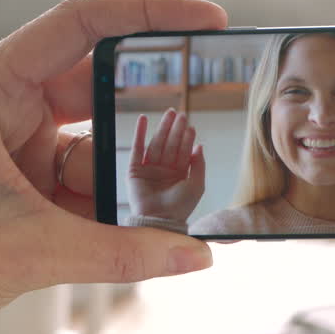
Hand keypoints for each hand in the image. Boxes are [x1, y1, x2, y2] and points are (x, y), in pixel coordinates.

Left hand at [0, 0, 227, 333]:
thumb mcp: (27, 252)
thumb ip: (119, 254)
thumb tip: (194, 256)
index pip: (79, 25)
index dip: (148, 14)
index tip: (206, 21)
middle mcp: (2, 109)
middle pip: (100, 85)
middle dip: (155, 105)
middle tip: (213, 112)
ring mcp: (15, 152)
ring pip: (100, 145)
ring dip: (138, 170)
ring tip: (189, 190)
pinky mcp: (23, 195)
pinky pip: (88, 188)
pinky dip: (120, 207)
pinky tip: (157, 227)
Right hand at [127, 108, 205, 222]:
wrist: (159, 220)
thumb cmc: (179, 207)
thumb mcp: (197, 186)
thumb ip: (199, 166)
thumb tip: (200, 146)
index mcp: (178, 174)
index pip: (183, 152)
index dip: (187, 138)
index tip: (190, 126)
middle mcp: (164, 170)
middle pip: (170, 144)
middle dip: (175, 129)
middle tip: (180, 114)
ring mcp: (149, 169)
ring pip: (156, 144)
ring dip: (162, 128)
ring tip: (169, 113)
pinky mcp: (134, 170)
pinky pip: (137, 148)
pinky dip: (139, 133)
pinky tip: (143, 119)